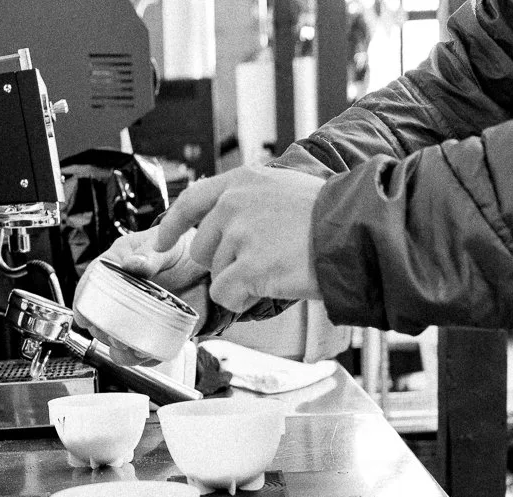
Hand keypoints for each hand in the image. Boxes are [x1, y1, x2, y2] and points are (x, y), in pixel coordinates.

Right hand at [74, 228, 209, 365]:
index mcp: (118, 268)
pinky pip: (145, 351)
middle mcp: (125, 296)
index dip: (84, 303)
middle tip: (113, 333)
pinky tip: (145, 353)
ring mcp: (139, 316)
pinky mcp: (157, 332)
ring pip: (119, 340)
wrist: (208, 270)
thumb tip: (133, 264)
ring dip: (120, 349)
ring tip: (128, 348)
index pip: (91, 285)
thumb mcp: (166, 245)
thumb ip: (150, 254)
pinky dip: (143, 357)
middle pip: (101, 319)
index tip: (83, 317)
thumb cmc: (181, 250)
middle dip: (103, 331)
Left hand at [155, 166, 324, 312]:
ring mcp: (240, 235)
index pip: (191, 201)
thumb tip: (228, 225)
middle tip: (260, 264)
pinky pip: (226, 295)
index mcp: (243, 181)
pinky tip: (269, 287)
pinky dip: (243, 300)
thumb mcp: (283, 190)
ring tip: (275, 270)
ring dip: (241, 282)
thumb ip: (250, 202)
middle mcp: (235, 203)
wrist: (353, 232)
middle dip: (224, 264)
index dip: (171, 226)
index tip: (160, 242)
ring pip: (216, 275)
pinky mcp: (248, 266)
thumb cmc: (329, 217)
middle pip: (202, 249)